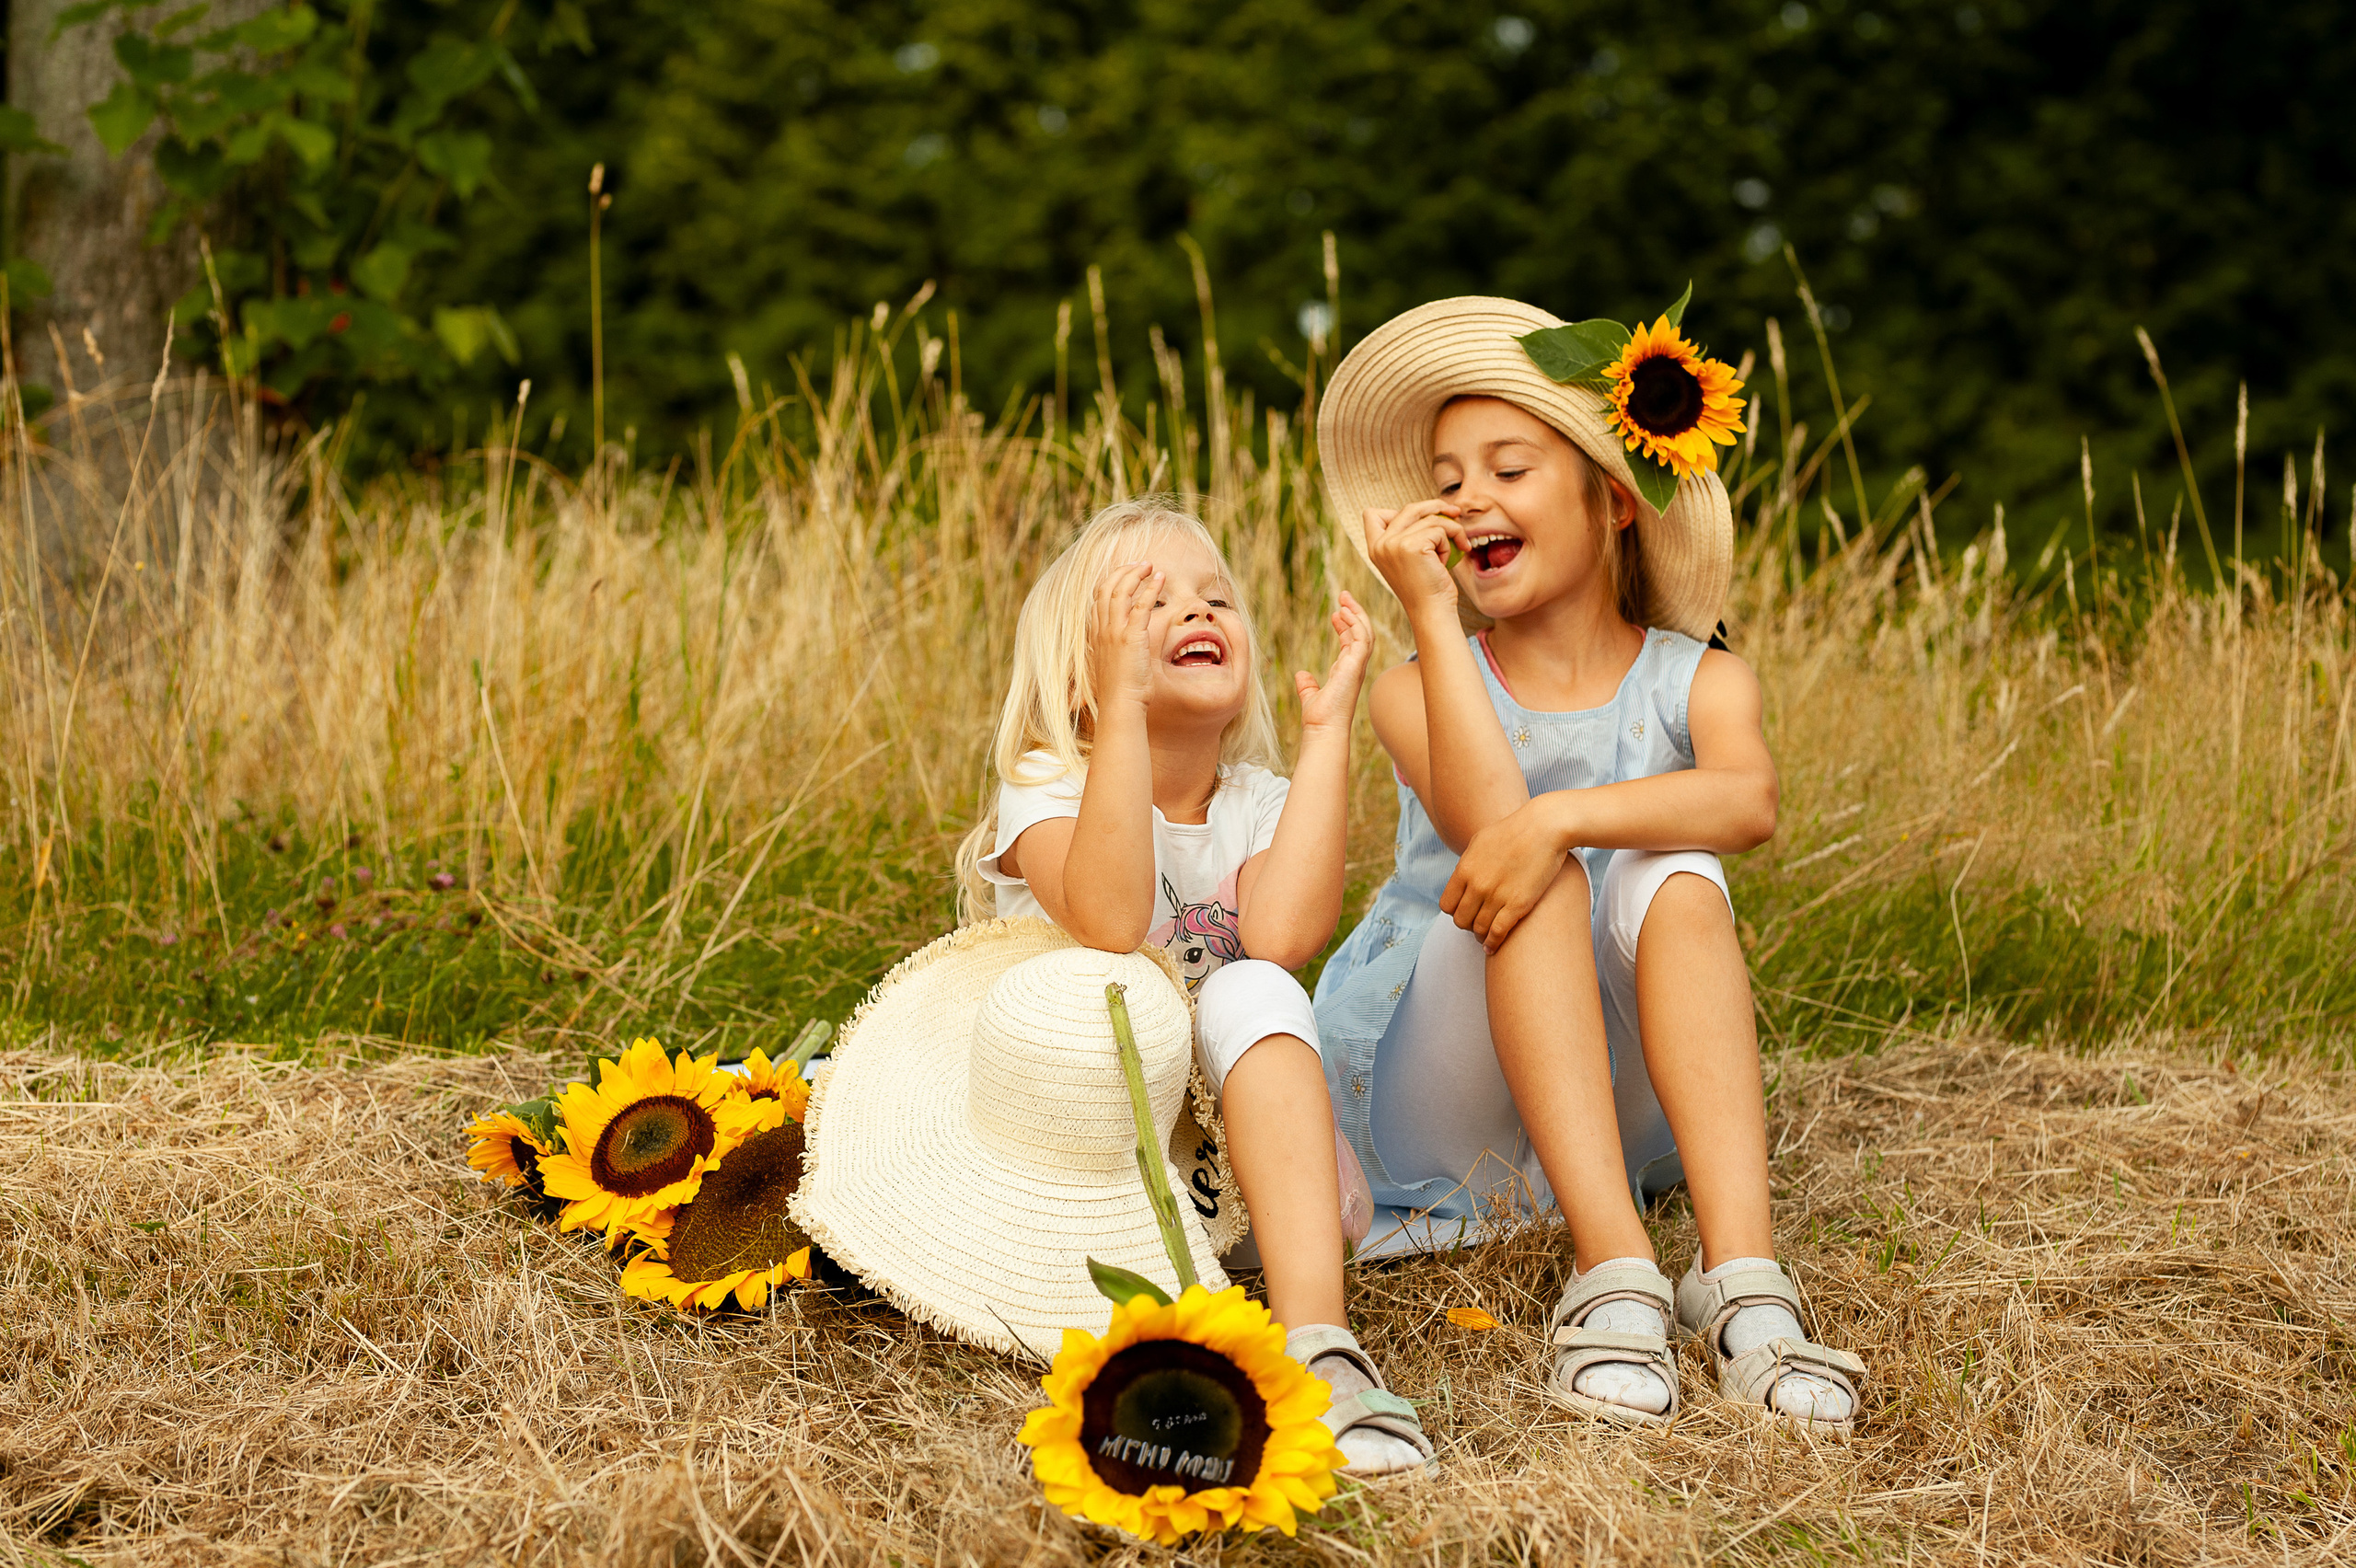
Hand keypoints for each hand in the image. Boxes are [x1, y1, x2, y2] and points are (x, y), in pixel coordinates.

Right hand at [1089, 560, 1160, 714]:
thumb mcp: (1113, 666)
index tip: (1126, 574)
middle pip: (1107, 588)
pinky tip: (1160, 579)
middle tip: (1140, 564)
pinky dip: (1150, 589)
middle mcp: (1102, 630)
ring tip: (1150, 566)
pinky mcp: (1131, 637)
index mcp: (1096, 635)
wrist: (1120, 705)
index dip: (1111, 581)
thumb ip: (1115, 652)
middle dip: (1123, 571)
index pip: (1098, 599)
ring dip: (1135, 573)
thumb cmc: (1119, 692)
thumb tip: (1125, 647)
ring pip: (1121, 590)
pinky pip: (1140, 605)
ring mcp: (1114, 632)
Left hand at [1295, 591, 1373, 732]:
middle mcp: (1355, 667)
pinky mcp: (1355, 666)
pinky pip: (1361, 638)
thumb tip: (1301, 674)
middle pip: (1362, 633)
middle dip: (1355, 613)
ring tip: (1344, 597)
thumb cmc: (1319, 718)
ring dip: (1356, 613)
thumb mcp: (1310, 696)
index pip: (1351, 642)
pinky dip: (1355, 623)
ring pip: (1365, 632)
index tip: (1335, 613)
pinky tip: (1343, 611)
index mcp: (1347, 671)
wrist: (1323, 729)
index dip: (1345, 626)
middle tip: (1344, 596)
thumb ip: (1307, 685)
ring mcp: (1358, 666)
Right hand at [1362, 499, 1466, 612]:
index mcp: (1375, 548)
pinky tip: (1446, 562)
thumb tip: (1434, 507)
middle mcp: (1380, 544)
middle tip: (1454, 513)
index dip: (1395, 511)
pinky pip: (1441, 529)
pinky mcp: (1413, 547)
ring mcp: (1394, 544)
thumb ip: (1409, 534)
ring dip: (1449, 531)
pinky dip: (1451, 541)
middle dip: (1435, 506)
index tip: (1418, 520)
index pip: (1372, 514)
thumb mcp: (1409, 558)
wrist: (1432, 612)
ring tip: (1454, 549)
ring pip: (1431, 518)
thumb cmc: (1427, 587)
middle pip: (1409, 508)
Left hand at [1440, 797, 1571, 951]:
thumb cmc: (1514, 831)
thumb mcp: (1480, 842)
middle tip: (1475, 924)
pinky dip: (1493, 943)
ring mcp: (1497, 896)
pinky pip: (1498, 932)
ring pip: (1478, 929)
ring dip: (1480, 936)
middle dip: (1466, 925)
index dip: (1454, 912)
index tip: (1463, 912)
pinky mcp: (1518, 904)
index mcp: (1465, 869)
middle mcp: (1477, 885)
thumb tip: (1462, 878)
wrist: (1545, 827)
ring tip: (1484, 937)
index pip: (1447, 904)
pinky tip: (1492, 948)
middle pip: (1460, 920)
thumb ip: (1468, 863)